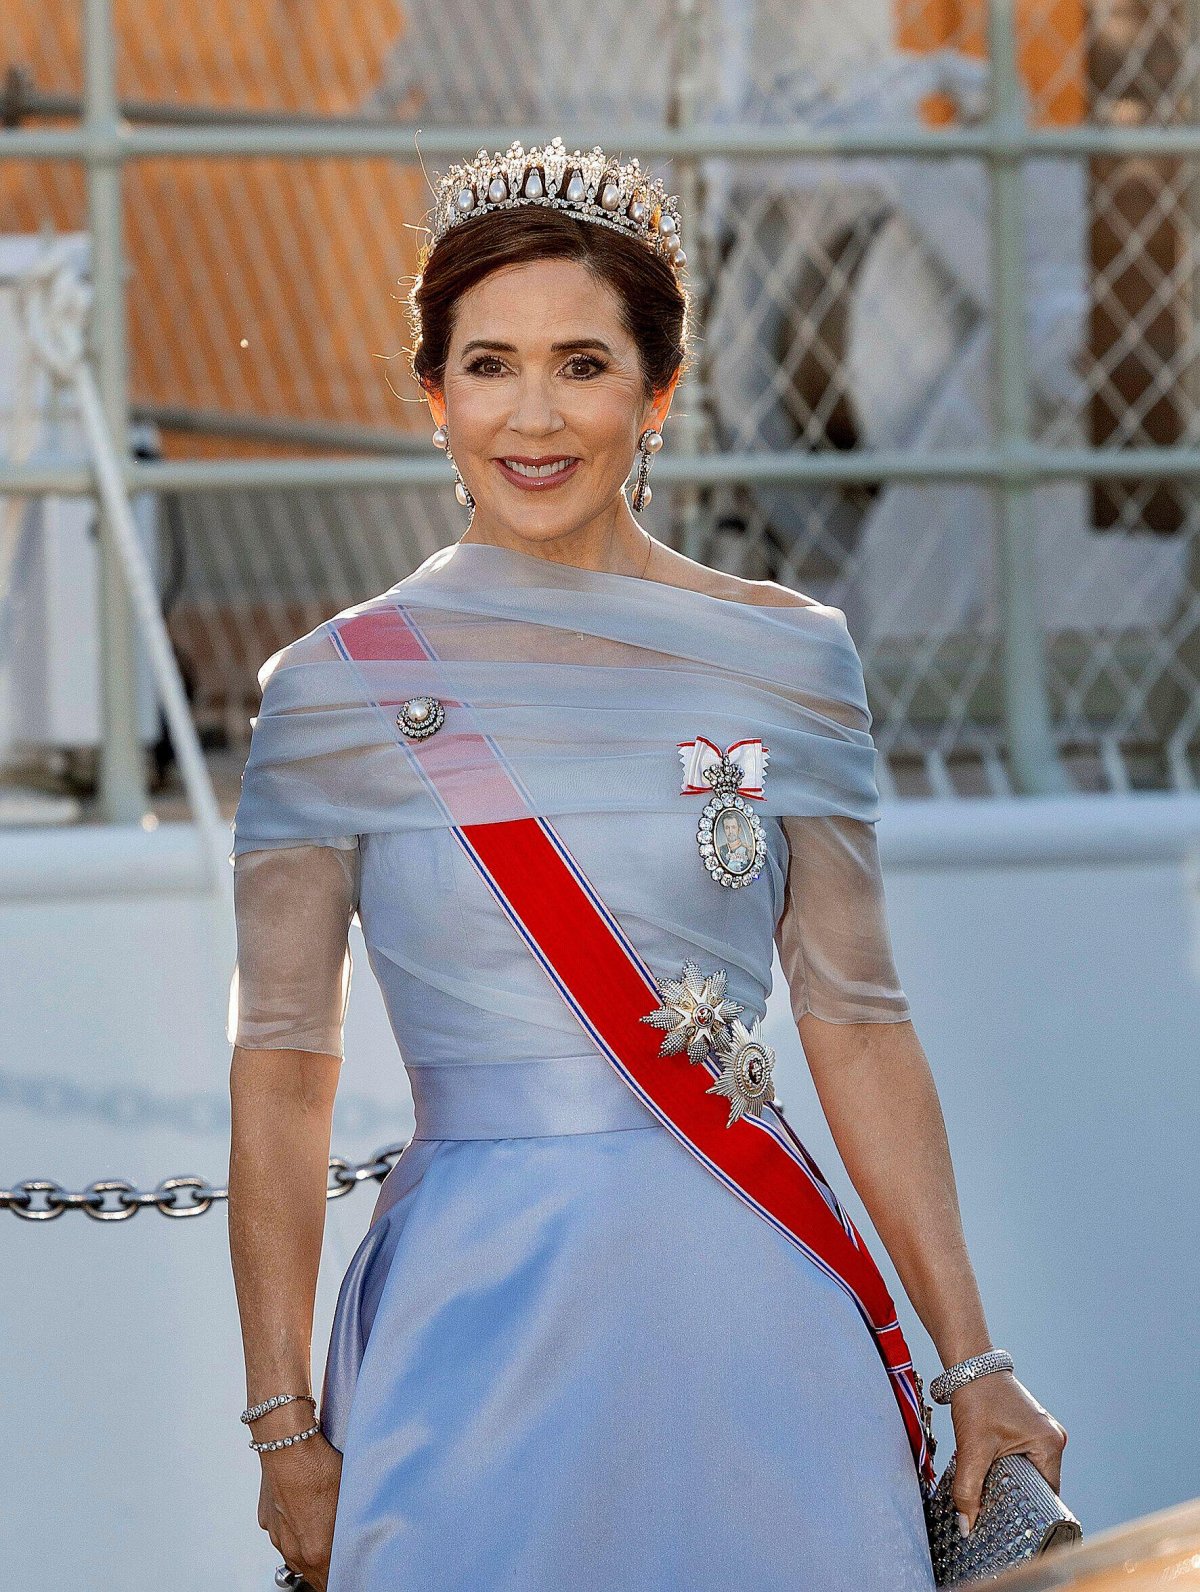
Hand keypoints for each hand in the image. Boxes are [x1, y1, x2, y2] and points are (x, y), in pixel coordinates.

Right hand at [257, 1433, 342, 1591]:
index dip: (342, 1574)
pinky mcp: (267, 1520)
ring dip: (308, 1549)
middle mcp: (293, 1549)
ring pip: (295, 1555)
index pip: (330, 1580)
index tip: (349, 1567)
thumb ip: (352, 1525)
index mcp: (316, 1550)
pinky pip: (282, 1534)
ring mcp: (277, 1535)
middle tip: (338, 1554)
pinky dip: (293, 1530)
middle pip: (313, 1573)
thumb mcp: (349, 1496)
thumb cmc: (318, 1466)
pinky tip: (304, 1511)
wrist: (288, 1445)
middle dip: (326, 1567)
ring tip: (322, 1531)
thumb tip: (365, 1532)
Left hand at [948, 1371, 1067, 1532]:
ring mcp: (1042, 1432)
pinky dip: (1007, 1466)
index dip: (1028, 1510)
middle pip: (1037, 1484)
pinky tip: (990, 1471)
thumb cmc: (976, 1397)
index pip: (1047, 1494)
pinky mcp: (1029, 1427)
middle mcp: (1052, 1438)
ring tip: (990, 1492)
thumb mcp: (972, 1449)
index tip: (1010, 1525)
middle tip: (994, 1513)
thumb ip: (968, 1491)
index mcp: (1049, 1445)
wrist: (969, 1364)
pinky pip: (1023, 1457)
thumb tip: (967, 1527)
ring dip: (1009, 1480)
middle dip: (1015, 1496)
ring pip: (1028, 1471)